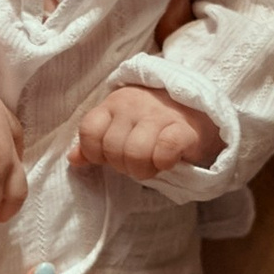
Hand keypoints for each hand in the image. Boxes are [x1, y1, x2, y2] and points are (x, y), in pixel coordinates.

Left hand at [71, 85, 218, 179]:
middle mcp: (133, 105)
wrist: (200, 112)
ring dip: (143, 169)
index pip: (89, 131)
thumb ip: (96, 142)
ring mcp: (159, 114)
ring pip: (135, 153)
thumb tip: (73, 158)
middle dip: (122, 166)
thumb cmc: (155, 124)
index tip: (109, 158)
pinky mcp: (183, 128)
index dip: (95, 153)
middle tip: (137, 163)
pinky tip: (168, 161)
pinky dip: (163, 163)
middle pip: (112, 149)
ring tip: (152, 165)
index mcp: (114, 103)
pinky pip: (164, 150)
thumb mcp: (121, 128)